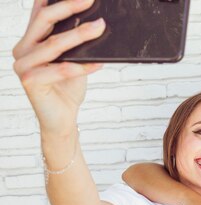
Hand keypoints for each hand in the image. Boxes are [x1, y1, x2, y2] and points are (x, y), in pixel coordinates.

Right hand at [13, 0, 105, 133]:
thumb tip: (95, 21)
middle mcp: (22, 49)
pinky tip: (99, 63)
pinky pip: (61, 70)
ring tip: (100, 27)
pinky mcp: (30, 81)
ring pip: (54, 44)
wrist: (62, 120)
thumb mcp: (73, 60)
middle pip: (44, 20)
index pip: (40, 11)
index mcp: (30, 40)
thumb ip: (75, 43)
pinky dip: (82, 66)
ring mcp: (23, 64)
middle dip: (69, 7)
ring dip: (80, 35)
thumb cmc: (68, 89)